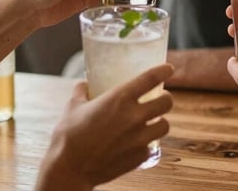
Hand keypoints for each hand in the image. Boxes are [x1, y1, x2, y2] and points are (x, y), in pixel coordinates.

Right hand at [37, 64, 173, 189]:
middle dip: (165, 98)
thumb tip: (84, 85)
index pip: (151, 78)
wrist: (69, 169)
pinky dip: (146, 143)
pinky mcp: (139, 157)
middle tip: (159, 98)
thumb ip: (82, 92)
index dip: (163, 70)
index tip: (168, 68)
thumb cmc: (69, 135)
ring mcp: (139, 138)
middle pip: (167, 102)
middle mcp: (135, 116)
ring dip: (159, 122)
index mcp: (120, 98)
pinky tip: (137, 143)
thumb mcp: (73, 106)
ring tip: (152, 122)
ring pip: (165, 125)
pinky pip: (151, 146)